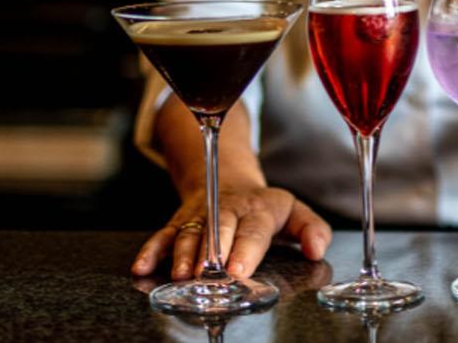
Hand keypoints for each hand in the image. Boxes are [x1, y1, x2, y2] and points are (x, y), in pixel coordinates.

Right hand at [131, 184, 331, 278]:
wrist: (229, 181)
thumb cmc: (265, 208)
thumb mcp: (295, 212)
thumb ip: (312, 229)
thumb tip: (316, 250)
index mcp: (259, 208)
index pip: (253, 228)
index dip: (246, 248)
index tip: (239, 269)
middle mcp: (228, 209)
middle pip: (219, 229)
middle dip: (212, 252)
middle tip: (208, 274)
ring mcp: (202, 215)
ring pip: (191, 233)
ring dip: (183, 254)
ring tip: (181, 275)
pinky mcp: (181, 222)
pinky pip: (164, 234)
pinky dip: (152, 250)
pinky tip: (142, 267)